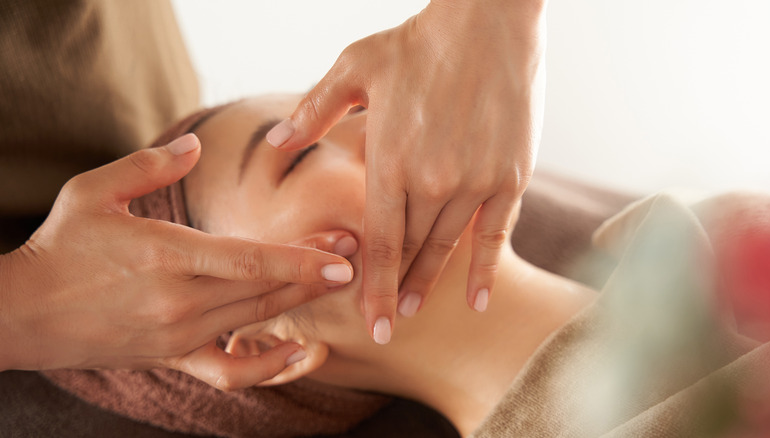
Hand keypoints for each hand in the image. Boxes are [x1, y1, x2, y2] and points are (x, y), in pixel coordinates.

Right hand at [0, 134, 356, 389]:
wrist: (21, 314)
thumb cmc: (59, 247)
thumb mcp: (92, 192)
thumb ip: (148, 167)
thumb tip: (196, 148)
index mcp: (164, 255)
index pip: (247, 261)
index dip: (300, 261)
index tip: (343, 256)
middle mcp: (178, 301)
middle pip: (265, 289)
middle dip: (316, 272)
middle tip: (357, 251)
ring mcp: (178, 335)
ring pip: (257, 320)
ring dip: (302, 302)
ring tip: (338, 281)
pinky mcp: (173, 356)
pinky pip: (231, 370)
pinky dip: (269, 365)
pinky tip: (300, 351)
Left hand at [266, 0, 546, 341]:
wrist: (487, 21)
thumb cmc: (417, 43)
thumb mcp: (354, 69)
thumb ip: (314, 111)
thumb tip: (275, 141)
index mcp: (390, 161)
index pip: (378, 243)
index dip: (372, 288)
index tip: (368, 326)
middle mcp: (433, 182)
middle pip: (410, 251)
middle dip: (394, 291)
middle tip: (384, 326)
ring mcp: (476, 182)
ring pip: (447, 248)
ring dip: (429, 284)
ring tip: (412, 312)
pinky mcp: (510, 176)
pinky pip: (496, 234)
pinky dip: (485, 269)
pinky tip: (476, 299)